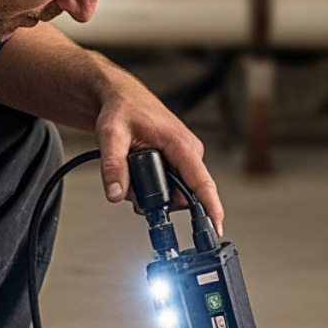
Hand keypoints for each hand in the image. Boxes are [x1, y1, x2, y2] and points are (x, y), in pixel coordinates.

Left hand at [93, 68, 224, 235]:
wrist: (121, 99)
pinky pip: (171, 186)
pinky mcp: (177, 162)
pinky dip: (153, 189)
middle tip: (131, 191)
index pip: (202, 183)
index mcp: (181, 144)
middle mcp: (189, 152)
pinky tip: (136, 176)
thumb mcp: (111, 135)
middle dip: (159, 202)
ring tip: (131, 176)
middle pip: (184, 196)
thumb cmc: (121, 109)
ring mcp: (184, 158)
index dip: (211, 208)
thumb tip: (115, 194)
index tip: (216, 228)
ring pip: (175, 193)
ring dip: (153, 196)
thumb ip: (113, 166)